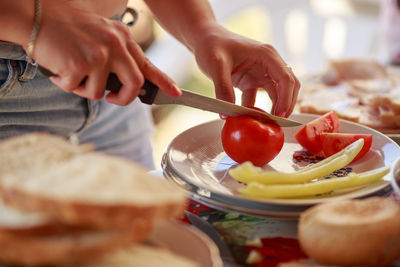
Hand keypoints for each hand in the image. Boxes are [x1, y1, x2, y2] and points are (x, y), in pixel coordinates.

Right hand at [31, 0, 179, 105]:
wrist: (38, 16)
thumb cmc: (68, 30)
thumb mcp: (101, 37)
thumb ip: (118, 57)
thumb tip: (126, 84)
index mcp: (123, 38)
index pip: (148, 64)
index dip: (163, 81)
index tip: (176, 93)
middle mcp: (116, 45)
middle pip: (135, 84)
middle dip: (123, 98)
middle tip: (111, 98)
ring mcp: (101, 54)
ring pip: (101, 92)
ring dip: (84, 88)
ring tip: (71, 72)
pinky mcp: (83, 64)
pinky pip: (79, 89)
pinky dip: (66, 84)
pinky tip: (59, 69)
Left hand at [192, 24, 299, 116]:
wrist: (204, 39)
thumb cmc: (212, 46)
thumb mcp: (216, 65)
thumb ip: (223, 89)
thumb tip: (227, 115)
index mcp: (266, 55)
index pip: (285, 78)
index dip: (286, 99)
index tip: (279, 116)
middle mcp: (268, 63)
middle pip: (288, 86)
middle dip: (286, 105)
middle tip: (277, 124)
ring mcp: (261, 72)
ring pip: (277, 93)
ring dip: (274, 108)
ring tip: (267, 125)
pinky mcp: (251, 80)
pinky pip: (259, 97)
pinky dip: (256, 109)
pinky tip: (248, 119)